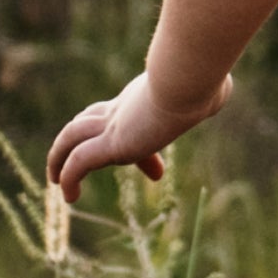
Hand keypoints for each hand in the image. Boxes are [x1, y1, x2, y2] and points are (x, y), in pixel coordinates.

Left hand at [48, 69, 230, 203]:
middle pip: (89, 122)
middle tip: (77, 167)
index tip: (154, 172)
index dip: (120, 128)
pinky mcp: (111, 143)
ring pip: (71, 137)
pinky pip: (79, 162)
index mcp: (142, 96)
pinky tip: (68, 196)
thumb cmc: (202, 81)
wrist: (187, 81)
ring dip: (59, 157)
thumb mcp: (208, 86)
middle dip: (83, 143)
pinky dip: (69, 177)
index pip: (120, 111)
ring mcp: (113, 125)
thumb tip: (222, 89)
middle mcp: (122, 108)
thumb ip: (211, 90)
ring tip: (56, 180)